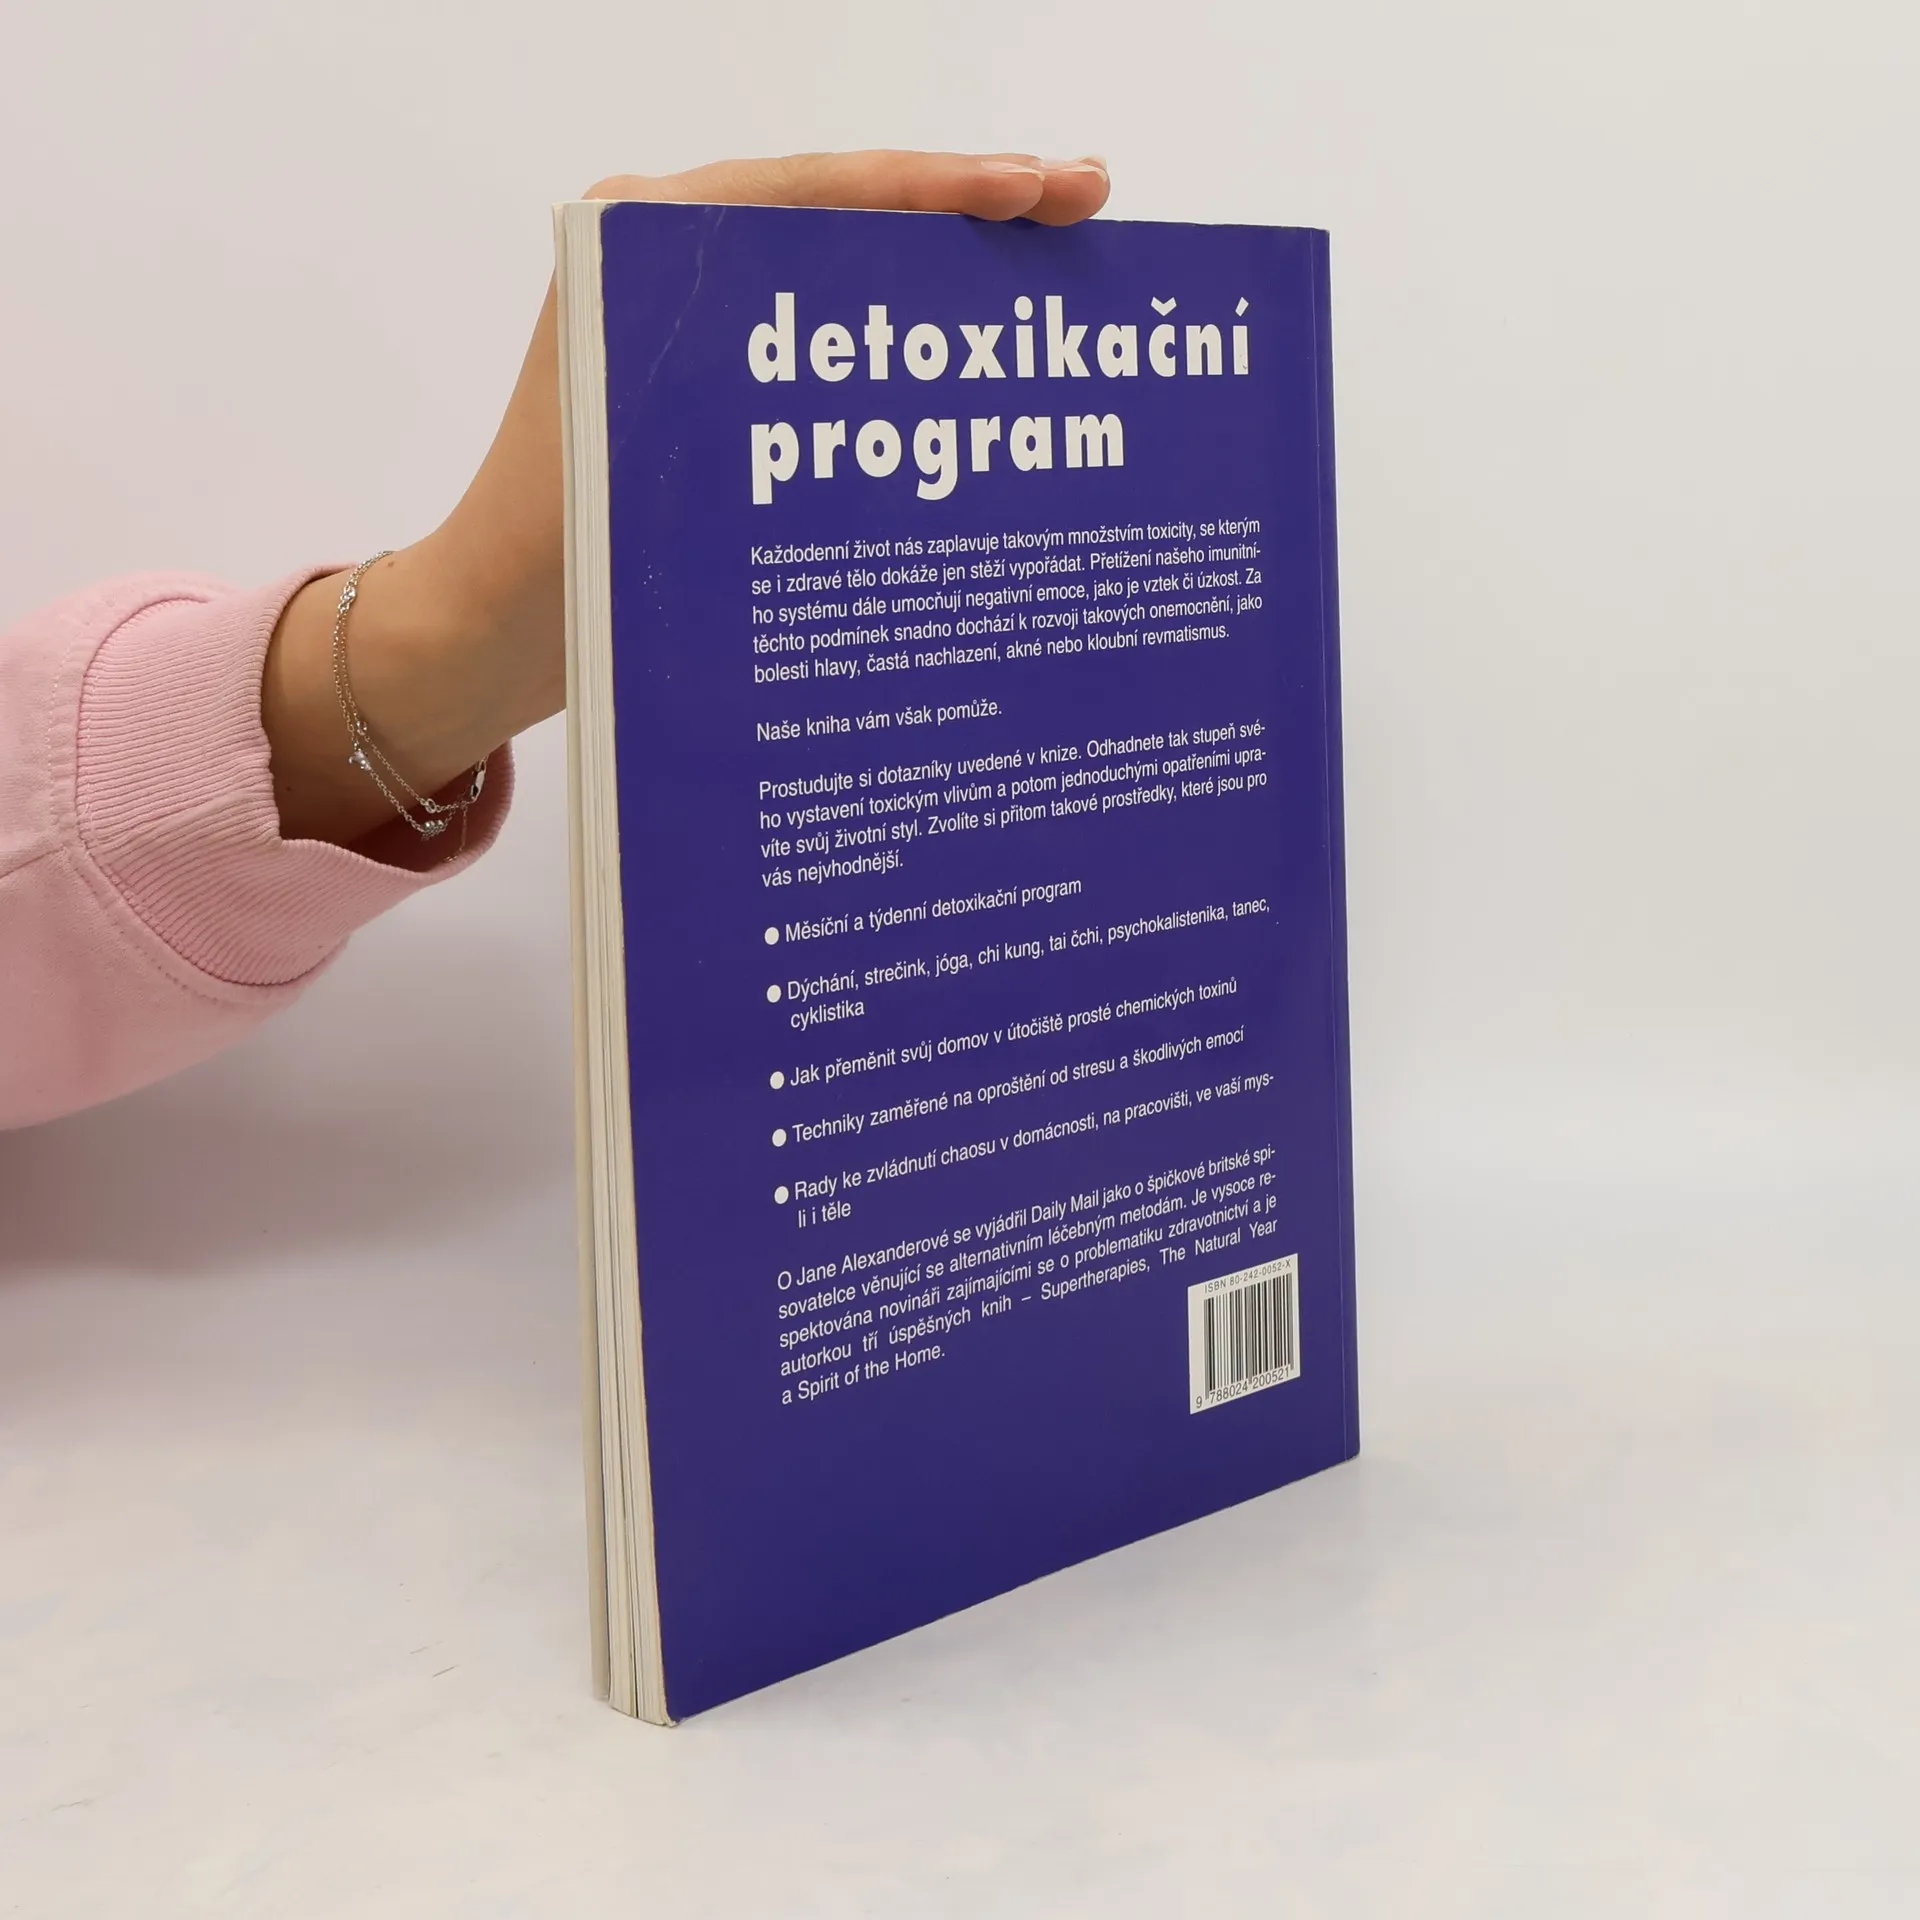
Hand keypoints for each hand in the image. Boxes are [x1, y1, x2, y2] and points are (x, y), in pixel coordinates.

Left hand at [262, 151, 1110, 845]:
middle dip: (974, 211)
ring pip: (850, 283)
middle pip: (848, 219)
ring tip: (1060, 270)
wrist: (488, 631)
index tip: (1039, 188)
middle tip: (1087, 201)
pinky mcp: (720, 389)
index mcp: (641, 243)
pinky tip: (984, 373)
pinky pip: (832, 356)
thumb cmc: (550, 560)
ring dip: (953, 282)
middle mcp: (671, 265)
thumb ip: (750, 397)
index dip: (940, 189)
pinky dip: (910, 359)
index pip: (820, 191)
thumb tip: (902, 376)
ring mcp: (700, 326)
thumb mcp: (643, 459)